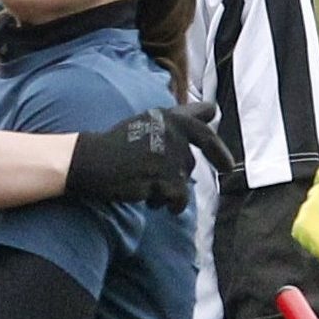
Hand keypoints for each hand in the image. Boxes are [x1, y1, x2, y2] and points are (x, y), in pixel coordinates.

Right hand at [65, 102, 234, 211]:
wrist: (91, 161)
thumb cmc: (116, 145)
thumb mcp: (146, 124)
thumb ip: (173, 124)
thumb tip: (209, 113)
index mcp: (166, 116)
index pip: (200, 115)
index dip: (211, 120)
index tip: (222, 124)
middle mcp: (172, 130)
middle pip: (203, 146)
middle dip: (220, 156)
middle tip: (227, 167)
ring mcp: (169, 153)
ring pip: (186, 176)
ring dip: (173, 187)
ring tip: (150, 187)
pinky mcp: (164, 176)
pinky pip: (178, 197)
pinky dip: (169, 204)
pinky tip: (152, 202)